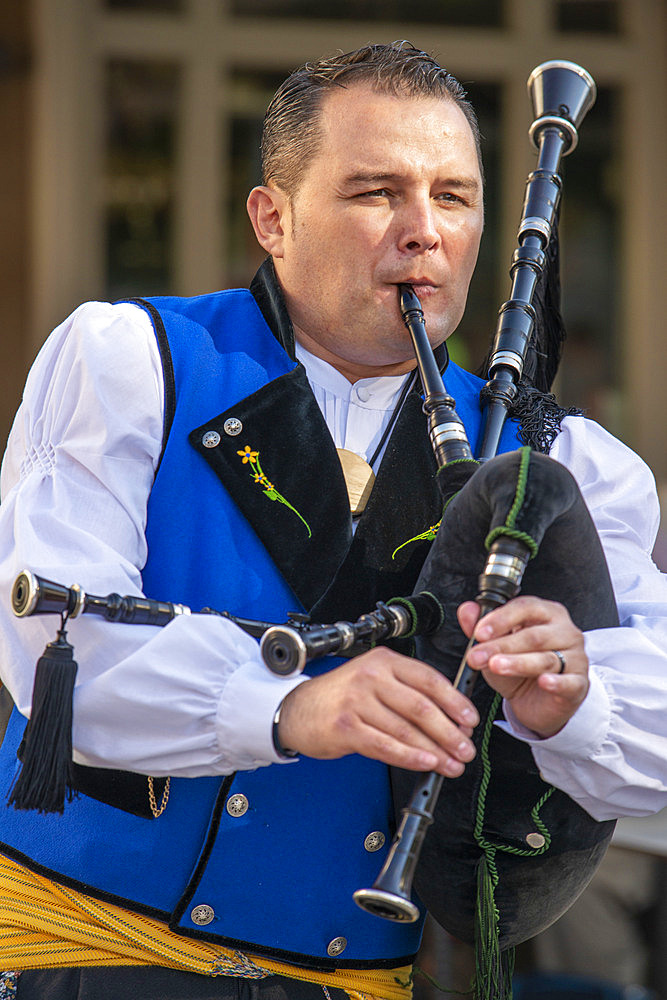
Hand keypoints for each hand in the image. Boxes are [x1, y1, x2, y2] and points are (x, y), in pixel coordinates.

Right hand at [277, 647, 479, 775]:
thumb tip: (449, 716)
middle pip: (421, 706)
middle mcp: (371, 677)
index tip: (470, 720)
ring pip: (406, 730)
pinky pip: (386, 746)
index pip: (428, 679)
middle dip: (450, 732)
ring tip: (451, 763)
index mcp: (384, 661)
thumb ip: (406, 689)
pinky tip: (426, 764)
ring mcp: (357, 702)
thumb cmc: (341, 695)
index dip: (454, 701)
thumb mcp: (373, 677)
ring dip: (435, 750)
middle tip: (466, 748)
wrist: (298, 708)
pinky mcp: (347, 727)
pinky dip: (411, 758)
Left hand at [458, 596, 588, 737]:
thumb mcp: (496, 648)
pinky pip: (569, 681)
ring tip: (495, 666)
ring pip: (546, 659)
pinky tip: (543, 681)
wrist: (538, 703)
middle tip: (477, 655)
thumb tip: (467, 610)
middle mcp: (564, 631)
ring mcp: (576, 657)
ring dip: (517, 663)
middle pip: (533, 635)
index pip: (525, 608)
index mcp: (546, 614)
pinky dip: (556, 682)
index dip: (500, 619)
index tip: (479, 632)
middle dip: (501, 645)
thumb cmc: (520, 670)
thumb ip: (480, 628)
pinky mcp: (579, 684)